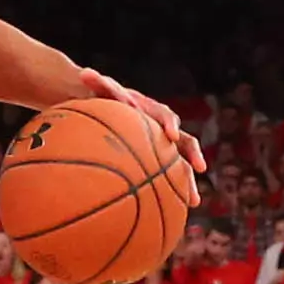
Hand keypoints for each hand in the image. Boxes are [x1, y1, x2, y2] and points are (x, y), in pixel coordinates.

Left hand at [76, 68, 207, 188]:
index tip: (171, 136)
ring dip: (186, 181)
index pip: (165, 115)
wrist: (104, 106)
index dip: (169, 124)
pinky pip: (166, 176)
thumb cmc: (100, 98)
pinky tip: (173, 210)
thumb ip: (96, 82)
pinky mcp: (156, 157)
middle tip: (200, 168)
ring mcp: (161, 143)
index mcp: (150, 110)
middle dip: (191, 155)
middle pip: (183, 141)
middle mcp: (161, 127)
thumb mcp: (99, 89)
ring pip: (180, 162)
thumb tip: (83, 72)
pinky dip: (171, 191)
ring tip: (193, 201)